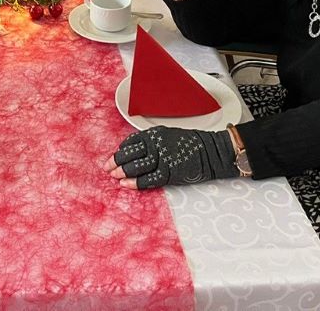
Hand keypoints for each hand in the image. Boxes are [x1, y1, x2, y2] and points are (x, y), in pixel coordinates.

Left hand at [104, 126, 236, 188]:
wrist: (211, 151)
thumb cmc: (191, 144)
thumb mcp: (168, 136)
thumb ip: (153, 142)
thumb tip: (138, 152)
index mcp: (155, 134)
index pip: (132, 142)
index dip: (121, 150)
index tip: (114, 157)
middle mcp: (156, 144)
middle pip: (131, 153)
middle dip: (117, 161)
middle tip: (108, 168)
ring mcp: (163, 158)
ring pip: (137, 166)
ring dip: (124, 172)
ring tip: (115, 176)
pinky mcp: (170, 172)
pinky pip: (149, 178)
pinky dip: (137, 182)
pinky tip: (127, 185)